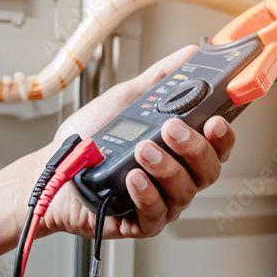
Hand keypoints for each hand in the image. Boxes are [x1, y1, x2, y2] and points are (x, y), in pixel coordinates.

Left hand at [0, 46, 235, 254]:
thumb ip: (162, 78)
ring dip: (167, 168)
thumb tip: (190, 54)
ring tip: (142, 149)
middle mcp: (179, 176)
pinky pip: (156, 213)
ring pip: (185, 191)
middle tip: (171, 128)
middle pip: (209, 169)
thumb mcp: (128, 99)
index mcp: (182, 150)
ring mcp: (163, 201)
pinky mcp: (142, 222)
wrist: (52, 169)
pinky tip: (133, 178)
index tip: (215, 120)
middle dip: (194, 148)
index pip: (218, 146)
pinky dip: (147, 194)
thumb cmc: (90, 139)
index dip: (223, 136)